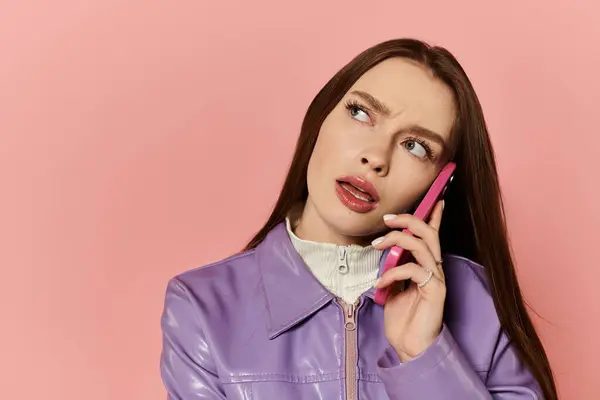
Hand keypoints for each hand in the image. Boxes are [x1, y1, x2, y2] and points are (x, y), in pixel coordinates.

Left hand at [371, 200, 445, 361]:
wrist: (411, 347)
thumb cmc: (404, 319)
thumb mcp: (396, 288)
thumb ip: (396, 268)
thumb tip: (387, 252)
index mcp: (427, 266)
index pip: (433, 235)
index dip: (433, 215)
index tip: (434, 197)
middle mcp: (436, 269)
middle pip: (428, 233)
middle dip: (408, 220)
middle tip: (387, 219)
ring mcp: (437, 279)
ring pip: (423, 245)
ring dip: (397, 240)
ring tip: (377, 246)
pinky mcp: (435, 290)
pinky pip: (413, 270)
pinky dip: (393, 272)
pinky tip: (381, 282)